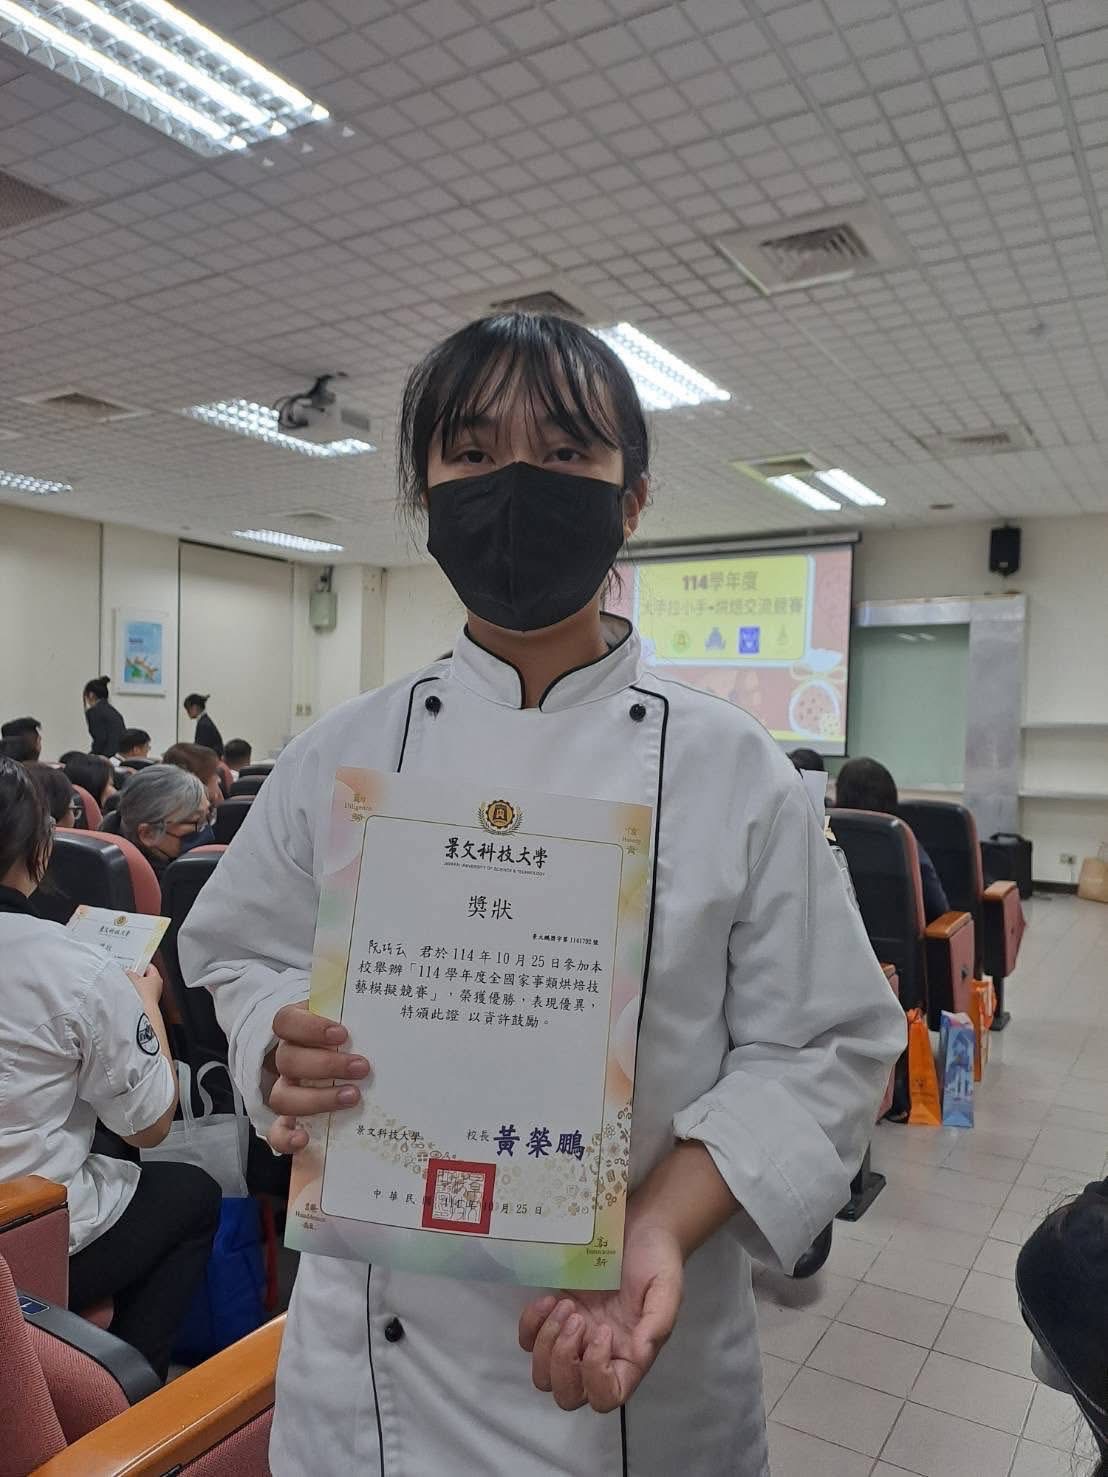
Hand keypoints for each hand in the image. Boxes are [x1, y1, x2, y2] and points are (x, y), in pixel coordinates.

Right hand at [126, 964, 161, 1010]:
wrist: (144, 1010)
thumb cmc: (143, 994)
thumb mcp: (134, 980)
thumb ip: (131, 974)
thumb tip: (128, 972)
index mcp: (157, 977)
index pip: (150, 967)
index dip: (142, 964)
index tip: (135, 964)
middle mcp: (158, 985)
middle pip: (147, 976)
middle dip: (138, 975)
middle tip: (129, 974)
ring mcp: (154, 993)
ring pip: (144, 985)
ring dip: (137, 984)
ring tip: (129, 984)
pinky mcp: (150, 1000)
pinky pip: (143, 993)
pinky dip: (138, 992)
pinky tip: (131, 993)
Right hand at [266, 1002, 369, 1154]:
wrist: (338, 1054)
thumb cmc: (348, 1031)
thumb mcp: (348, 1011)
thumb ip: (354, 1003)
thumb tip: (371, 983)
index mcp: (295, 1027)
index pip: (287, 1021)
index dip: (311, 1028)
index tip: (342, 1034)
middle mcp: (286, 1056)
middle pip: (289, 1060)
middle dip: (327, 1065)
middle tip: (362, 1067)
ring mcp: (284, 1087)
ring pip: (283, 1096)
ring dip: (318, 1099)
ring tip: (353, 1097)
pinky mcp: (288, 1117)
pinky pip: (276, 1131)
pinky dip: (285, 1137)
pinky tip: (304, 1139)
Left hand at [518, 1221, 683, 1412]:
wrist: (638, 1226)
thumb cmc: (656, 1259)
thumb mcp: (668, 1287)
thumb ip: (658, 1322)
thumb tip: (638, 1353)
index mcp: (629, 1357)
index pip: (608, 1396)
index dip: (596, 1374)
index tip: (603, 1330)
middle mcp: (598, 1355)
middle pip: (568, 1394)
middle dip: (563, 1361)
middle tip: (578, 1318)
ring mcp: (573, 1338)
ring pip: (543, 1375)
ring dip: (548, 1343)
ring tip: (566, 1305)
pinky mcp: (555, 1316)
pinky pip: (528, 1341)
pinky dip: (532, 1325)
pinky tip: (549, 1299)